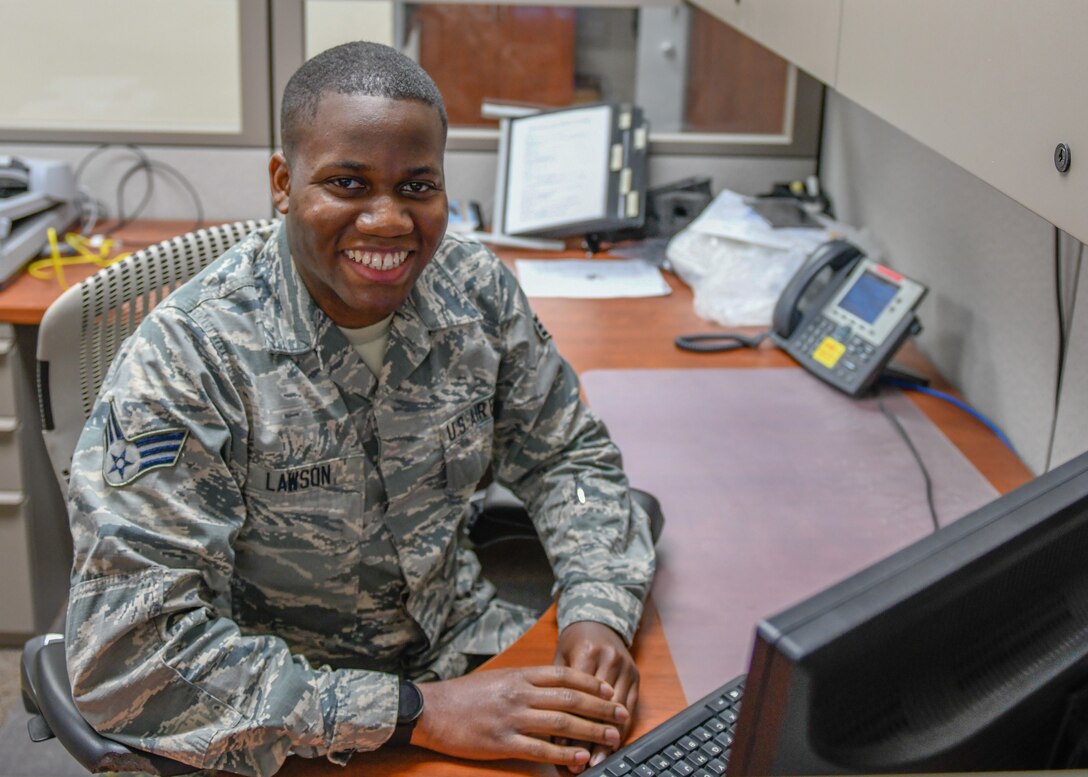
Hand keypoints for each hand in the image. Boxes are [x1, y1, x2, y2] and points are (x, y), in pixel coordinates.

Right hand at [410, 666, 628, 769]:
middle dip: (600, 708)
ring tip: (610, 738)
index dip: (591, 684)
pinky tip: (579, 759)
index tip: (609, 692)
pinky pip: (539, 749)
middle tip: (620, 716)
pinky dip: (563, 754)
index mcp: (520, 676)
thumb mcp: (500, 678)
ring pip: (561, 723)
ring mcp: (512, 718)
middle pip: (570, 699)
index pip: (565, 675)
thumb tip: (557, 687)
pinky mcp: (503, 742)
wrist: (433, 710)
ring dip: (590, 731)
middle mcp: (520, 694)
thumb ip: (528, 681)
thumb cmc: (466, 694)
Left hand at [554, 621, 639, 770]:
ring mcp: (627, 668)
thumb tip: (547, 725)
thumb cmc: (573, 643)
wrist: (599, 620)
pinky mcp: (637, 676)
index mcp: (587, 653)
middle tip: (580, 762)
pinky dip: (622, 729)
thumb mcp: (559, 657)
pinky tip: (612, 745)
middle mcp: (610, 660)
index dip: (570, 724)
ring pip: (619, 711)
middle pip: (600, 707)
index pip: (578, 696)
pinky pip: (631, 708)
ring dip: (608, 739)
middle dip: (590, 737)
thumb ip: (556, 686)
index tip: (560, 747)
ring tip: (596, 760)